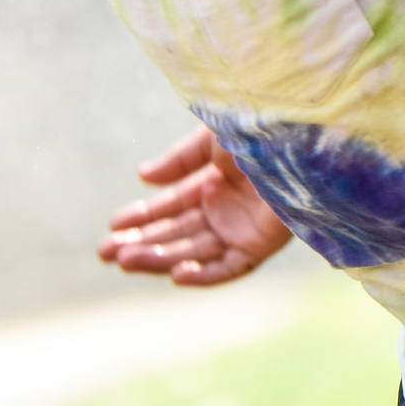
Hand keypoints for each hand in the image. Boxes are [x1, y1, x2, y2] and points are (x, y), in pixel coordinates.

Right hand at [99, 124, 291, 286]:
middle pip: (176, 234)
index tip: (112, 225)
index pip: (171, 207)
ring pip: (194, 252)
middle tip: (105, 253)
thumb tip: (142, 177)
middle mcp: (225, 210)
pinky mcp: (261, 246)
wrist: (299, 140)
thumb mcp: (211, 140)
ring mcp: (241, 229)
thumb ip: (179, 161)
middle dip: (141, 243)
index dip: (141, 217)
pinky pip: (229, 267)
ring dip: (160, 258)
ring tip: (126, 261)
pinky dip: (204, 275)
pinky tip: (176, 275)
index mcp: (214, 182)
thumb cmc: (260, 130)